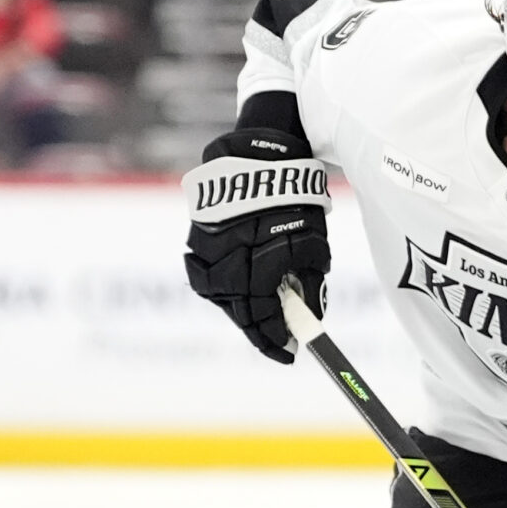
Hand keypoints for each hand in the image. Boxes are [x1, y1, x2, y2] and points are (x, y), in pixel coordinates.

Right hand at [182, 126, 330, 362]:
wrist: (260, 152)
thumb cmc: (294, 196)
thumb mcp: (311, 241)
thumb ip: (307, 280)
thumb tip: (308, 315)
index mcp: (255, 267)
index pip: (262, 319)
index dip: (276, 341)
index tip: (291, 355)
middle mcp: (223, 264)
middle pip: (239, 313)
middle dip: (260, 329)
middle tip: (278, 340)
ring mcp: (204, 251)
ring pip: (219, 296)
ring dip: (240, 309)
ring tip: (258, 315)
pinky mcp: (195, 237)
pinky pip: (205, 273)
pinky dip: (223, 286)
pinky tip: (236, 288)